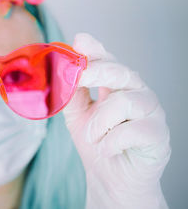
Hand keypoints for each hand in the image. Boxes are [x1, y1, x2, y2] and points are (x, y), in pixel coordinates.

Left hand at [63, 33, 170, 208]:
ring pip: (124, 102)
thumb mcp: (77, 115)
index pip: (108, 61)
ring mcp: (151, 113)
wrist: (109, 178)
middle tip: (79, 76)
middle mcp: (137, 94)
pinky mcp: (158, 135)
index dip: (95, 50)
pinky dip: (111, 142)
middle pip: (121, 72)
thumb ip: (70, 93)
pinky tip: (107, 149)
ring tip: (92, 137)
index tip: (79, 41)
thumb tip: (60, 71)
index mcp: (117, 86)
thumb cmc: (96, 142)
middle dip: (97, 71)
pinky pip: (132, 131)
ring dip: (99, 122)